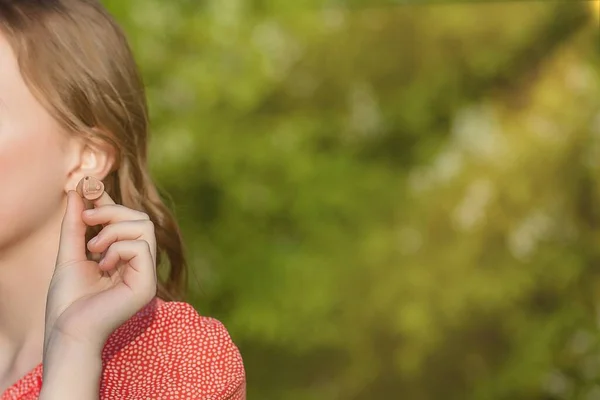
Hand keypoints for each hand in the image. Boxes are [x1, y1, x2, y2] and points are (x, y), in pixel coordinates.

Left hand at [44, 176, 157, 352]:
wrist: (67, 332)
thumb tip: (76, 192)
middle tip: (87, 219)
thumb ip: (75, 225)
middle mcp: (140, 264)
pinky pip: (141, 247)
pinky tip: (103, 266)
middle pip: (141, 218)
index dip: (110, 201)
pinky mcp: (148, 284)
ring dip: (113, 230)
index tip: (89, 187)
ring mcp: (146, 274)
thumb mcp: (69, 254)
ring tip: (93, 248)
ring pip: (144, 227)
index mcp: (125, 258)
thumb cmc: (68, 301)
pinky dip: (118, 249)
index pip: (127, 220)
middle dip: (112, 211)